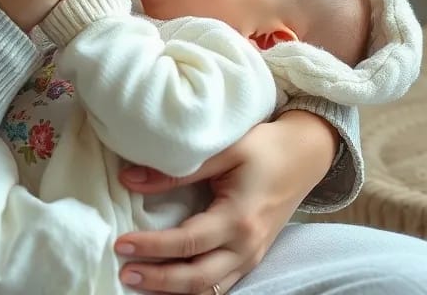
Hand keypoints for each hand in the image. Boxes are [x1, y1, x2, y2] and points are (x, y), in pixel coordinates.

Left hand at [114, 110, 338, 292]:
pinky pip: (222, 285)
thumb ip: (176, 170)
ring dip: (174, 291)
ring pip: (210, 290)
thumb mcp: (222, 150)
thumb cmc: (263, 147)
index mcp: (238, 218)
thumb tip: (129, 179)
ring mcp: (252, 256)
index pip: (187, 242)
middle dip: (159, 279)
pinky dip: (195, 290)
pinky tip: (171, 285)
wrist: (305, 156)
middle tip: (124, 271)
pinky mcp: (252, 257)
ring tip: (139, 282)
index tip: (121, 243)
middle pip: (198, 278)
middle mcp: (247, 246)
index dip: (151, 246)